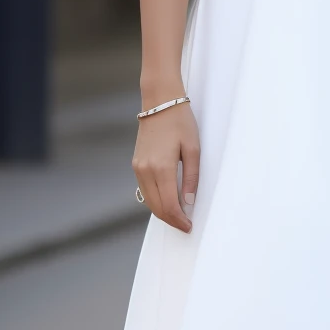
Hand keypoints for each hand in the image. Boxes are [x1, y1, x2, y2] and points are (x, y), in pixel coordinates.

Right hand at [133, 98, 200, 231]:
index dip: (179, 220)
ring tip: (179, 217)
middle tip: (186, 226)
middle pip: (156, 207)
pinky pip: (144, 190)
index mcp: (161, 168)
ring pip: (148, 201)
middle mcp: (145, 170)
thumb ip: (191, 177)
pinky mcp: (136, 164)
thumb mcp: (193, 149)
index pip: (169, 205)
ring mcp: (138, 167)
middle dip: (171, 220)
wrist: (159, 103)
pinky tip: (167, 202)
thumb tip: (189, 202)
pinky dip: (155, 200)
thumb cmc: (180, 122)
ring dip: (162, 212)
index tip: (189, 226)